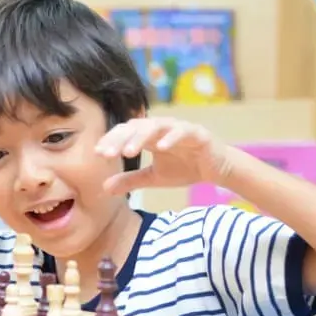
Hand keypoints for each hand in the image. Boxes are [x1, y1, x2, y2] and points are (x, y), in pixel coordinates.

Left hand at [96, 117, 233, 194]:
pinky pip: (182, 132)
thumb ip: (130, 180)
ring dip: (140, 138)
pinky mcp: (197, 133)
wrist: (218, 169)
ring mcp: (179, 128)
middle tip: (105, 154)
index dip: (111, 141)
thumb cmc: (184, 168)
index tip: (98, 154)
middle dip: (119, 140)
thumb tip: (103, 188)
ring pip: (155, 127)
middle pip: (135, 127)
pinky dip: (171, 138)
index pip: (124, 133)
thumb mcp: (153, 177)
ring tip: (128, 151)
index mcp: (148, 136)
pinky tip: (160, 148)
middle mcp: (161, 128)